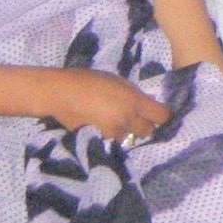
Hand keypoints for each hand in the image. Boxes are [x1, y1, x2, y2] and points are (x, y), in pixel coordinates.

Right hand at [38, 71, 170, 138]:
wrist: (61, 94)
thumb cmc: (89, 81)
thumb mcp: (117, 81)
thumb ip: (134, 94)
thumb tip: (146, 103)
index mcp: (134, 100)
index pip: (161, 115)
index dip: (161, 115)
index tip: (158, 114)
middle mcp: (127, 118)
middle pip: (147, 130)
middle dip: (144, 125)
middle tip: (135, 118)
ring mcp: (113, 132)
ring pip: (129, 137)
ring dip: (126, 132)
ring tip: (114, 122)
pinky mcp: (100, 140)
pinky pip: (113, 141)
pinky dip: (111, 136)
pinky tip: (102, 127)